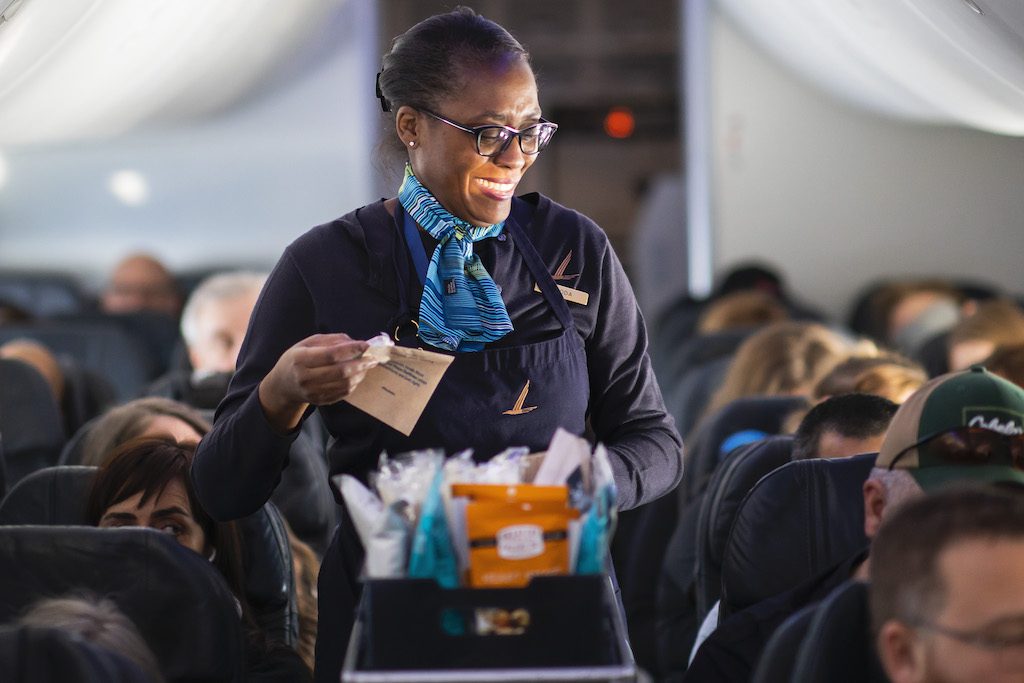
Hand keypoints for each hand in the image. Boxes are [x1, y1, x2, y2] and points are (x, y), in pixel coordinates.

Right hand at [258, 333, 378, 431]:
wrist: (283, 386)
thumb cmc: (296, 360)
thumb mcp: (307, 343)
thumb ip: (330, 340)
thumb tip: (353, 341)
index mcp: (300, 359)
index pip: (330, 354)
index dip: (351, 349)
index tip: (365, 345)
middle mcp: (305, 377)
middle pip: (340, 371)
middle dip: (361, 363)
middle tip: (373, 358)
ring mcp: (313, 392)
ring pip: (345, 384)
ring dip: (361, 374)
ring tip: (367, 365)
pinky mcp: (320, 401)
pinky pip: (344, 393)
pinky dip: (355, 383)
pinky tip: (357, 375)